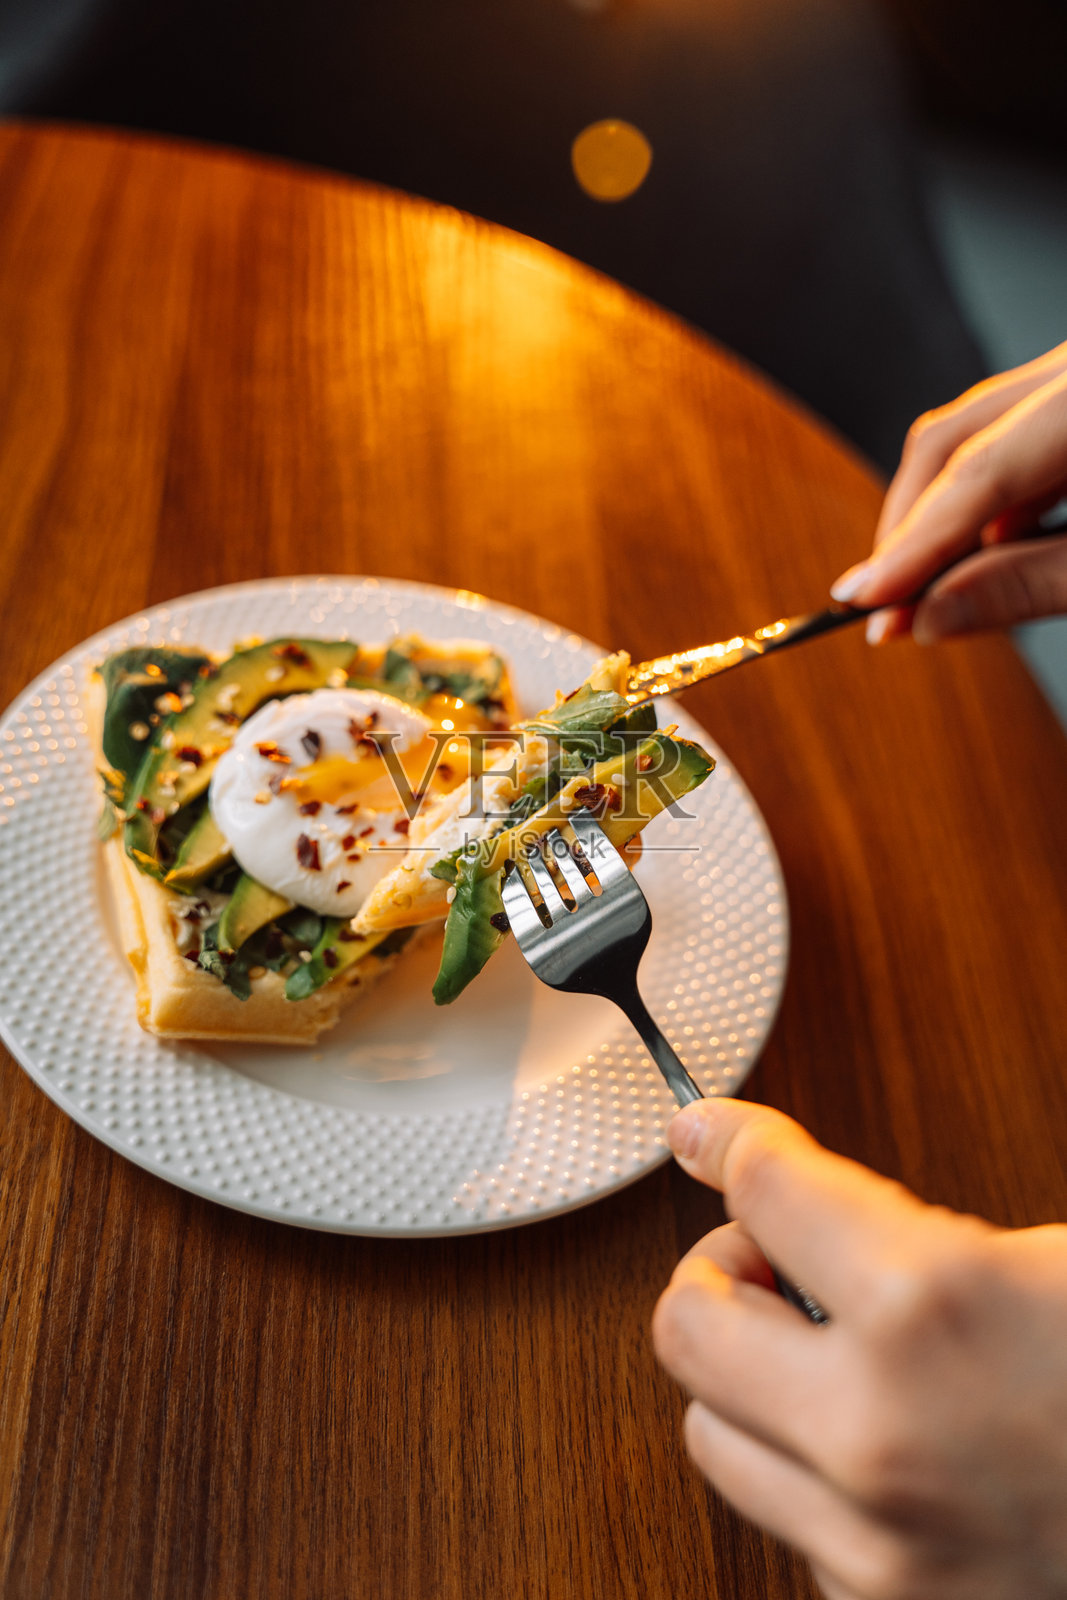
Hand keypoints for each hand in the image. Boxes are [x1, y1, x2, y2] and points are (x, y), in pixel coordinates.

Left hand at [652, 1098, 1066, 1599]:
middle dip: (725, 1271)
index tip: (714, 1136)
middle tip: (782, 1260)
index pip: (761, 1188)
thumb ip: (899, 1213)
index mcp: (934, 1302)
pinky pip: (787, 1527)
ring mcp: (879, 1546)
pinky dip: (812, 1476)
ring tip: (835, 1358)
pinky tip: (887, 1447)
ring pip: (712, 1431)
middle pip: (686, 1321)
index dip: (734, 1143)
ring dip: (754, 1379)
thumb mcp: (1053, 1258)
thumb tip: (759, 1165)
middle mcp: (881, 1430)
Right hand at [829, 341, 1066, 642]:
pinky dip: (987, 498)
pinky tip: (982, 550)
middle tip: (881, 604)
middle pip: (954, 436)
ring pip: (973, 431)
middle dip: (909, 524)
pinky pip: (1011, 435)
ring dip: (940, 512)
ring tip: (923, 588)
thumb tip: (928, 616)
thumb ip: (1030, 585)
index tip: (865, 603)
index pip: (978, 471)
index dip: (913, 545)